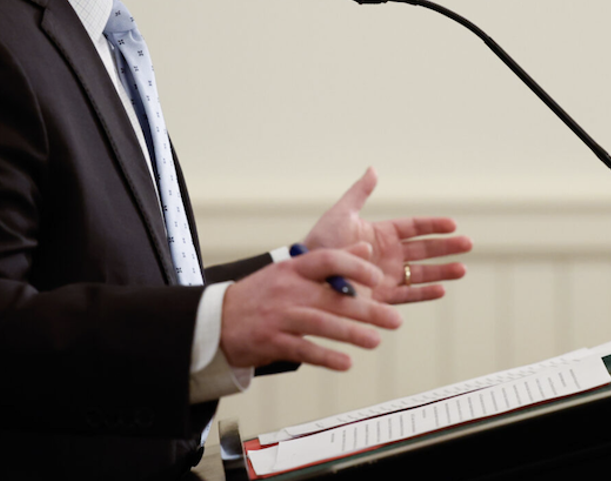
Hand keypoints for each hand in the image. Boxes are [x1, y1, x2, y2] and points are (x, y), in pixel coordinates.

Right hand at [220, 244, 402, 370]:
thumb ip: (330, 260)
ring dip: (351, 334)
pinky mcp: (272, 342)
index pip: (328, 259)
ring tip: (375, 341)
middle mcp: (287, 289)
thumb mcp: (291, 269)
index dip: (356, 267)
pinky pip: (303, 350)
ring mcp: (279, 317)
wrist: (216, 320)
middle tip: (394, 319)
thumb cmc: (262, 294)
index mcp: (293, 267)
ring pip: (320, 324)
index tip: (379, 279)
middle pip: (332, 297)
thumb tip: (366, 247)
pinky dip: (326, 357)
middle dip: (366, 310)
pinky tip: (346, 363)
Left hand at [304, 168, 472, 304]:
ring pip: (421, 274)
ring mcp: (386, 277)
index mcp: (381, 234)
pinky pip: (407, 296)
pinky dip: (424, 294)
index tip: (452, 224)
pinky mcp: (380, 298)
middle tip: (468, 244)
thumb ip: (359, 193)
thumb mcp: (341, 213)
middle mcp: (387, 256)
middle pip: (424, 250)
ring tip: (462, 269)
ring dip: (442, 271)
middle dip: (446, 248)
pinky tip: (441, 290)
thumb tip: (373, 169)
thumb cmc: (320, 243)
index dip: (433, 226)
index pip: (413, 228)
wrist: (306, 275)